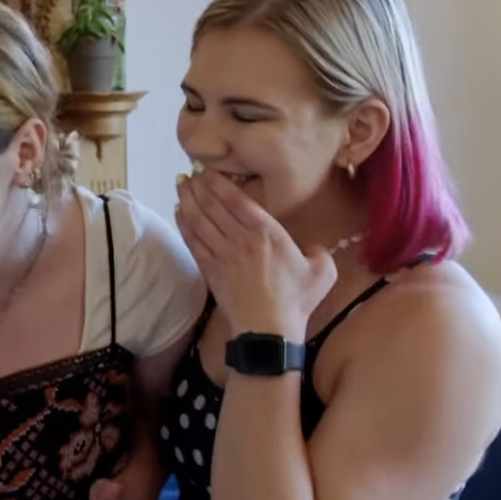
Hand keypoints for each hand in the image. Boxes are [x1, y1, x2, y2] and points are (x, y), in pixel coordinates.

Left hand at [174, 171, 336, 336]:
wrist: (268, 329)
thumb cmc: (296, 300)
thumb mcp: (322, 271)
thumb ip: (318, 251)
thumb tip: (311, 247)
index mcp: (267, 232)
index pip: (237, 200)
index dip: (219, 182)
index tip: (208, 170)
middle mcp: (240, 238)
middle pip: (213, 206)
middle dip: (199, 187)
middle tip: (188, 173)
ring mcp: (222, 254)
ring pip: (199, 221)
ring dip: (188, 201)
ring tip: (180, 186)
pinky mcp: (210, 270)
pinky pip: (193, 242)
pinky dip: (184, 225)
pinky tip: (178, 213)